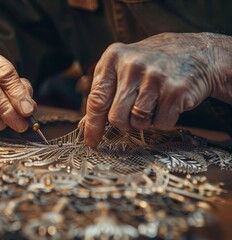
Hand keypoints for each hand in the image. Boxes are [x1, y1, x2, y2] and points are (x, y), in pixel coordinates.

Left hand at [84, 32, 231, 146]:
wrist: (198, 53)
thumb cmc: (153, 64)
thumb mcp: (123, 68)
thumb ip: (104, 93)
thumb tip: (85, 126)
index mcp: (113, 57)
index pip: (97, 99)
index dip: (93, 125)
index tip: (91, 142)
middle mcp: (131, 65)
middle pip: (116, 117)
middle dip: (124, 123)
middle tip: (135, 112)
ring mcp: (154, 77)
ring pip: (138, 122)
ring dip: (145, 121)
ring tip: (154, 103)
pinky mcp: (175, 90)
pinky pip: (161, 124)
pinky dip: (164, 121)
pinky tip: (169, 104)